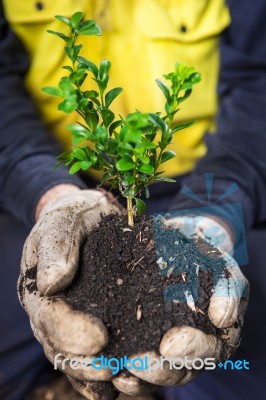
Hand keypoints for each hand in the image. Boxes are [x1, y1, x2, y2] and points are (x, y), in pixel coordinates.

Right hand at [18, 187, 119, 399]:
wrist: (88, 218)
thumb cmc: (72, 219)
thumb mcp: (61, 223)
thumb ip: (55, 248)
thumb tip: (51, 284)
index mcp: (41, 292)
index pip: (50, 319)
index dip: (71, 333)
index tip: (99, 337)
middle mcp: (54, 315)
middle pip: (63, 350)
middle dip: (87, 365)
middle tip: (113, 369)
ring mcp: (75, 323)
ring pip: (80, 360)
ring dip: (101, 377)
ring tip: (127, 382)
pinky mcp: (98, 323)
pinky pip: (98, 356)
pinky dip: (109, 376)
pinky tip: (127, 384)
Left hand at [111, 215, 248, 393]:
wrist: (179, 239)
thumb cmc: (204, 255)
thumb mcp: (221, 266)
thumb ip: (227, 289)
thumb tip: (222, 319)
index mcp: (214, 335)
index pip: (207, 353)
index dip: (190, 353)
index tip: (169, 345)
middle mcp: (187, 348)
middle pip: (177, 371)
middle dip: (158, 369)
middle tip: (137, 360)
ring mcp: (161, 346)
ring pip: (151, 372)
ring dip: (133, 372)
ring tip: (116, 365)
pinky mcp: (136, 336)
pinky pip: (127, 357)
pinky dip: (116, 361)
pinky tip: (102, 357)